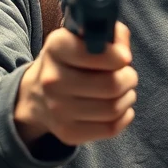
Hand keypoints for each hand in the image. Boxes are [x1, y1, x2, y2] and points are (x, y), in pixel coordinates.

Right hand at [14, 21, 136, 145]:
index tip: (124, 57)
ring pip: (114, 108)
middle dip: (129, 78)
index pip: (96, 53)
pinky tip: (118, 107)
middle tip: (128, 75)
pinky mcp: (68, 133)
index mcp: (57, 48)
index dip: (119, 56)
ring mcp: (58, 110)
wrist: (38, 93)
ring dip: (128, 97)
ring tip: (123, 90)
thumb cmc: (72, 59)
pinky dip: (124, 116)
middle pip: (112, 85)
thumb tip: (123, 54)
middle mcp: (52, 80)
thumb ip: (110, 34)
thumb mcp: (84, 37)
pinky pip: (111, 128)